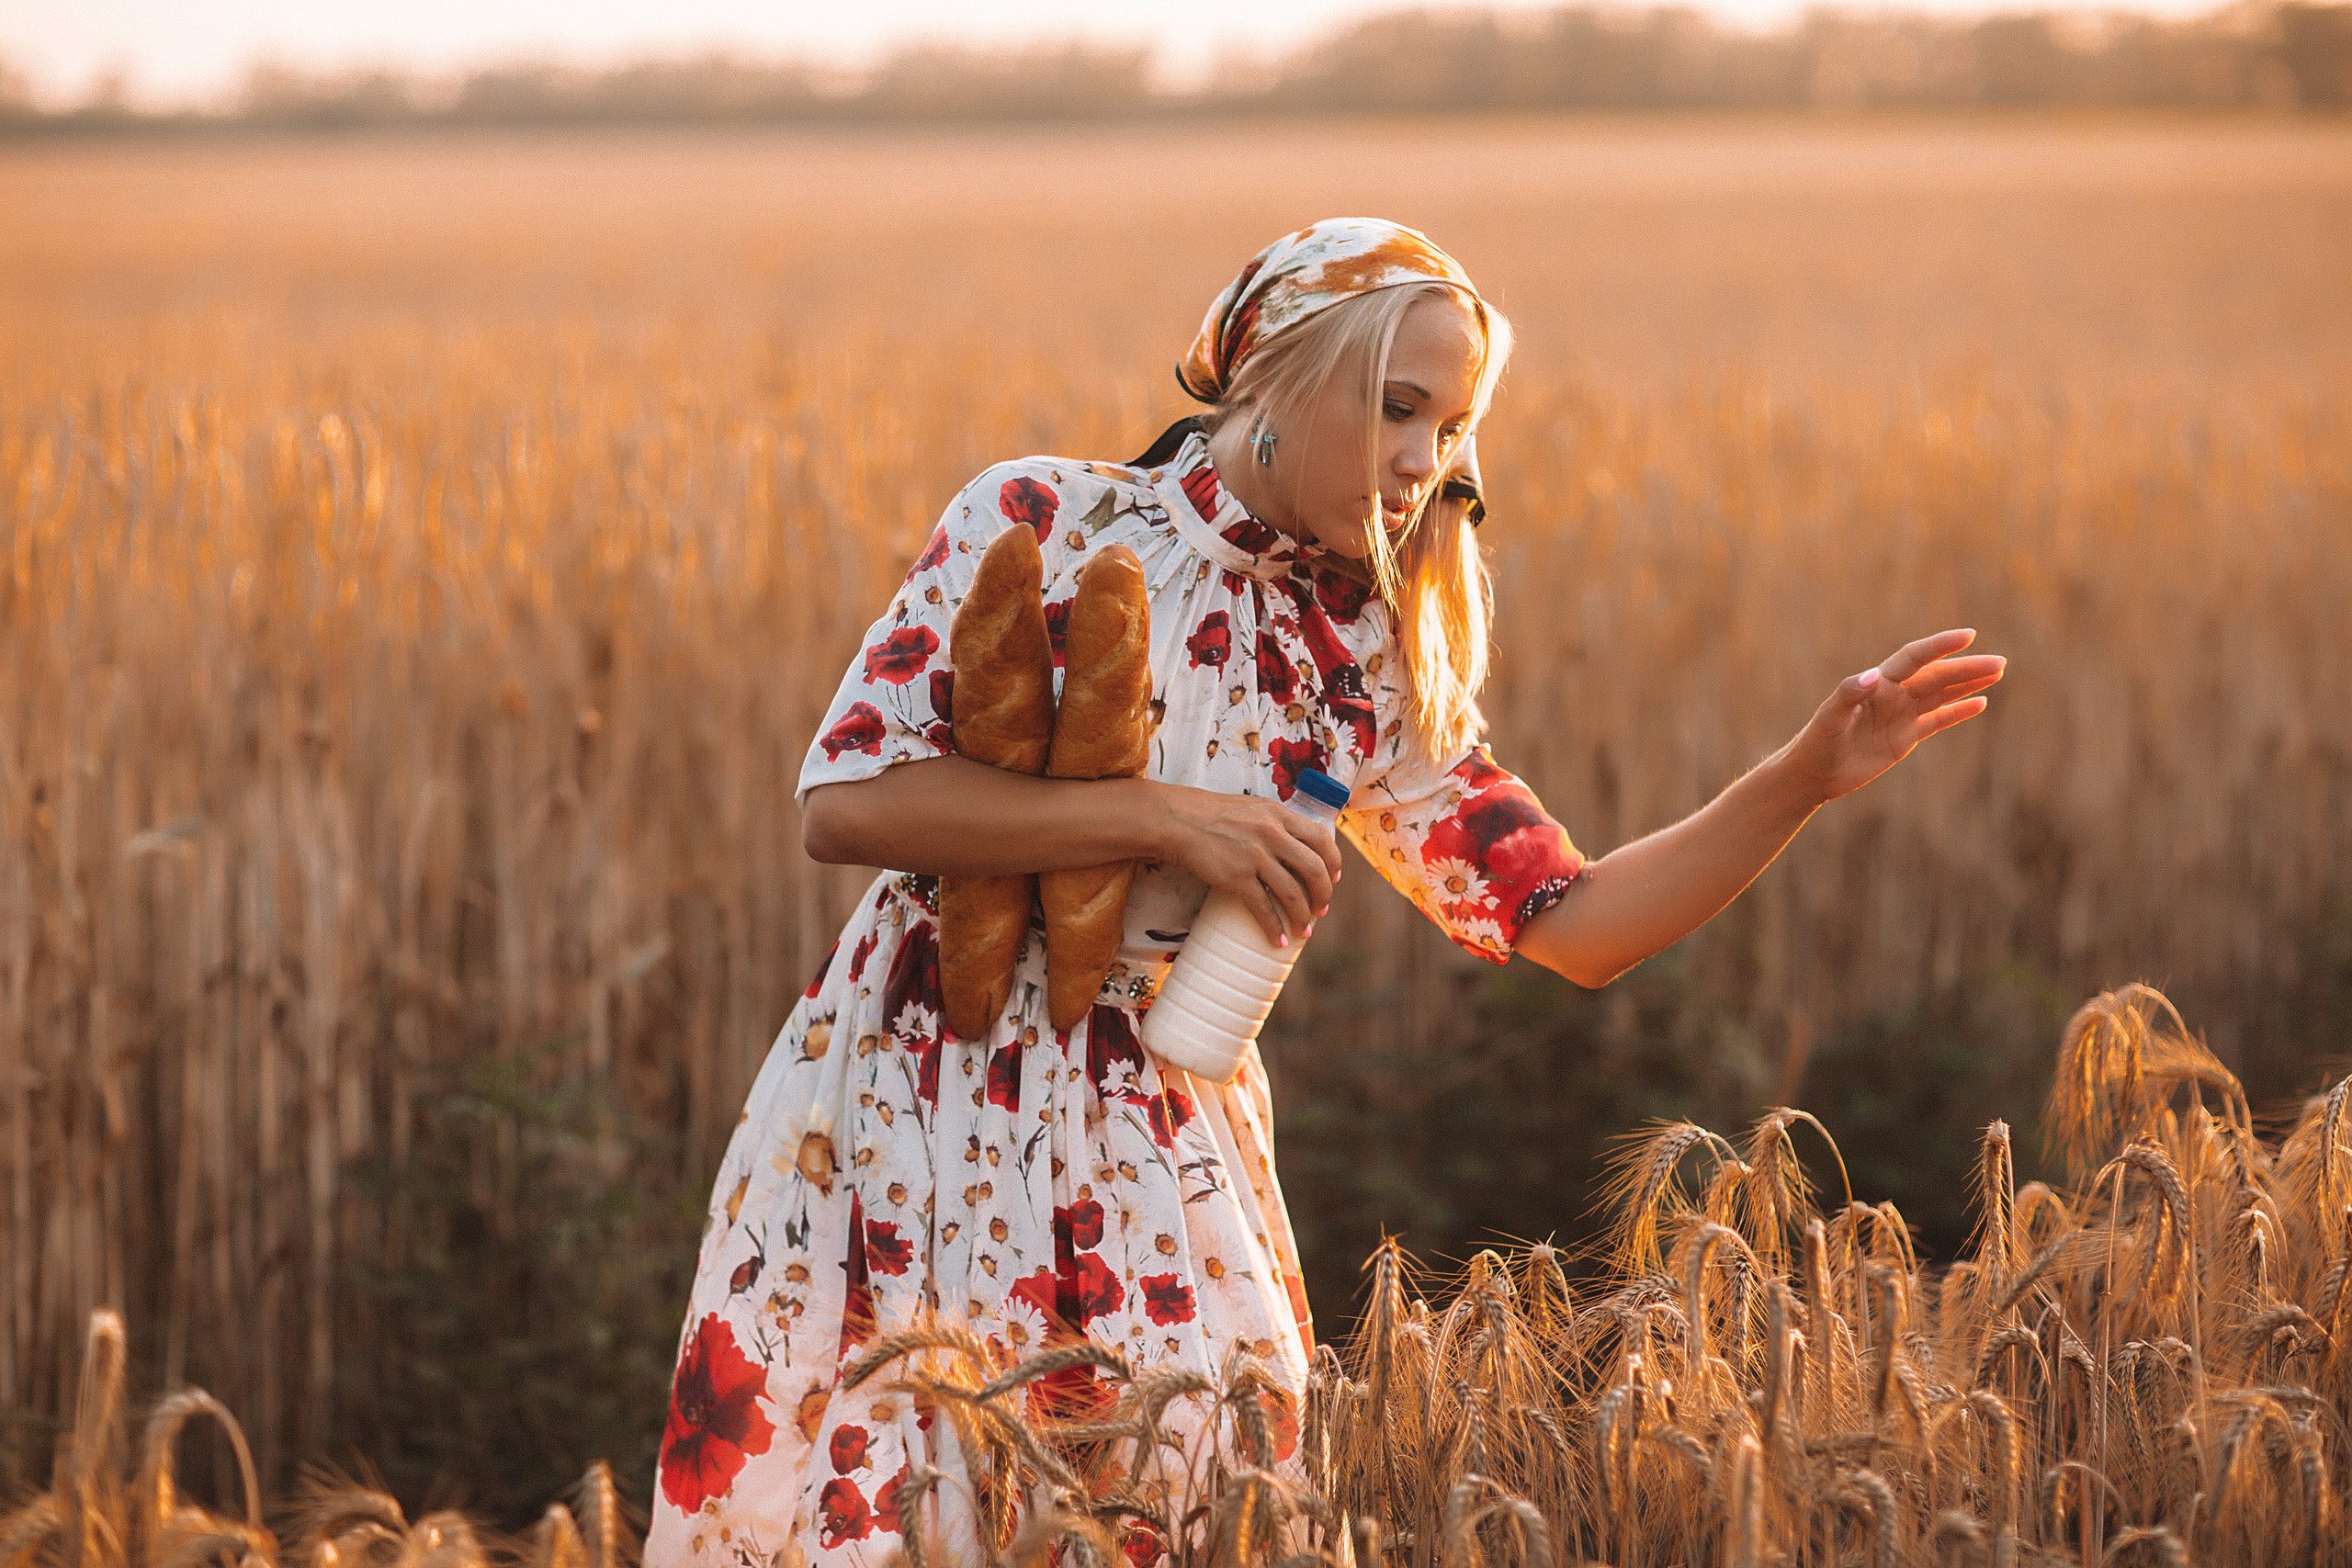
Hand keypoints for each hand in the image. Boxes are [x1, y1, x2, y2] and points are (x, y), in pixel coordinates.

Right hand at [1153, 783, 1341, 945]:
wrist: (1175, 820)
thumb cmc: (1208, 814)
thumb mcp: (1250, 808)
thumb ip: (1272, 822)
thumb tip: (1291, 844)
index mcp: (1278, 814)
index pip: (1321, 838)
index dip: (1334, 862)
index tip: (1335, 878)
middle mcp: (1272, 833)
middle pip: (1314, 869)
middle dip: (1323, 894)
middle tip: (1322, 909)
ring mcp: (1255, 856)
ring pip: (1293, 893)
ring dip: (1302, 916)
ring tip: (1303, 930)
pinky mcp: (1236, 877)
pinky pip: (1263, 908)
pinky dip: (1273, 927)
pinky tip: (1277, 940)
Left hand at [1785, 629, 2005, 804]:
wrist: (1812, 774)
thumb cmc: (1816, 743)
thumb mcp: (1829, 718)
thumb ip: (1848, 694)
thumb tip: (1874, 675)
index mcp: (1877, 684)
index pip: (1914, 658)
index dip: (1940, 646)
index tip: (1968, 635)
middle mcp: (1892, 695)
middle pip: (1936, 676)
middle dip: (1967, 668)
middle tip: (2000, 661)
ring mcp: (1900, 716)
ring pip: (1941, 694)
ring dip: (1968, 683)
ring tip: (1998, 671)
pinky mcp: (1904, 738)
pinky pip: (1938, 720)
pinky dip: (1959, 711)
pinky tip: (1981, 703)